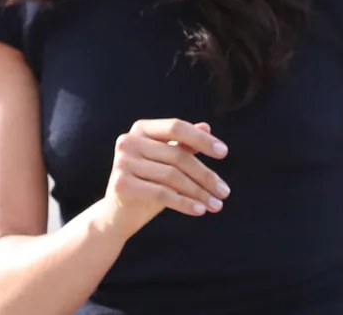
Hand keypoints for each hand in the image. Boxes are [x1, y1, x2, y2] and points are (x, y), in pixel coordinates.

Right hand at [99, 119, 229, 240]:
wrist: (117, 216)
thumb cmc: (148, 183)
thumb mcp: (168, 162)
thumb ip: (184, 145)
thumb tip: (207, 127)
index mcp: (141, 128)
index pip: (177, 127)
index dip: (202, 139)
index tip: (224, 153)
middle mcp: (129, 141)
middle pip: (178, 156)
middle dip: (205, 175)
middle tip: (225, 191)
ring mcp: (123, 162)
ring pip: (173, 176)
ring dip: (199, 193)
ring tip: (216, 205)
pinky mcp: (122, 184)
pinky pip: (162, 194)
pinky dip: (185, 203)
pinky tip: (200, 211)